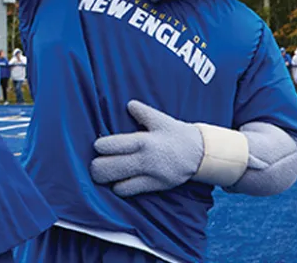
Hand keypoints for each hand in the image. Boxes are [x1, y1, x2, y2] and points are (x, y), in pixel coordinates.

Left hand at [90, 100, 204, 196]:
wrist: (200, 154)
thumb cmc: (177, 134)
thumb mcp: (160, 120)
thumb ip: (142, 112)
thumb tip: (128, 104)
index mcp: (142, 141)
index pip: (110, 146)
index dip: (100, 147)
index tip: (99, 146)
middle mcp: (144, 160)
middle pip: (107, 168)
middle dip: (96, 167)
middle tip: (96, 164)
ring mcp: (150, 175)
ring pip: (116, 184)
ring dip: (107, 179)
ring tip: (106, 174)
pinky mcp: (155, 186)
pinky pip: (129, 192)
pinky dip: (120, 188)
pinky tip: (119, 182)